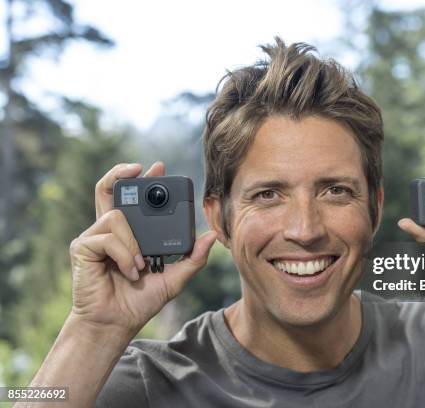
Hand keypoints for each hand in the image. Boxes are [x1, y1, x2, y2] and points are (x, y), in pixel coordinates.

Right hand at [68, 162, 216, 335]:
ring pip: (117, 216)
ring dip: (134, 242)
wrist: (116, 324)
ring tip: (141, 265)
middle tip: (142, 169)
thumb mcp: (174, 278)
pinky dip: (124, 255)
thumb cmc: (140, 301)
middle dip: (124, 174)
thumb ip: (193, 258)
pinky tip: (130, 272)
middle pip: (110, 189)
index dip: (143, 180)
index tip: (159, 168)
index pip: (133, 198)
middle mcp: (110, 230)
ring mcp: (94, 237)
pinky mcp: (82, 248)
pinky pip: (108, 238)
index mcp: (130, 233)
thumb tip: (211, 236)